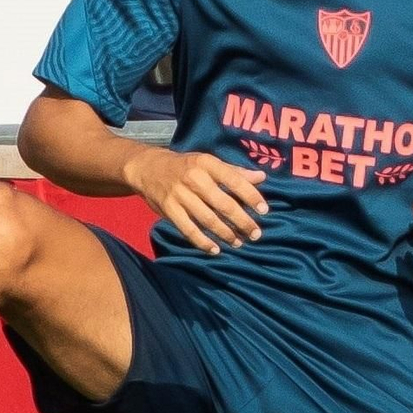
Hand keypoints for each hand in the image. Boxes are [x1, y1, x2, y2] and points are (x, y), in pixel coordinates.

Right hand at [123, 149, 267, 254]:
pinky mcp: (168, 210)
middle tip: (255, 234)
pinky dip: (203, 242)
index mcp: (207, 163)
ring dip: (226, 233)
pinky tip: (215, 249)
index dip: (251, 196)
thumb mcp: (209, 162)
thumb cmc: (186, 165)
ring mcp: (180, 195)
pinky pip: (189, 230)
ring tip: (239, 242)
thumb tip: (262, 178)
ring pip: (208, 219)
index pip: (234, 180)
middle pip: (223, 204)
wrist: (148, 168)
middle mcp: (194, 179)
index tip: (264, 210)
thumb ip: (235, 171)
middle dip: (242, 221)